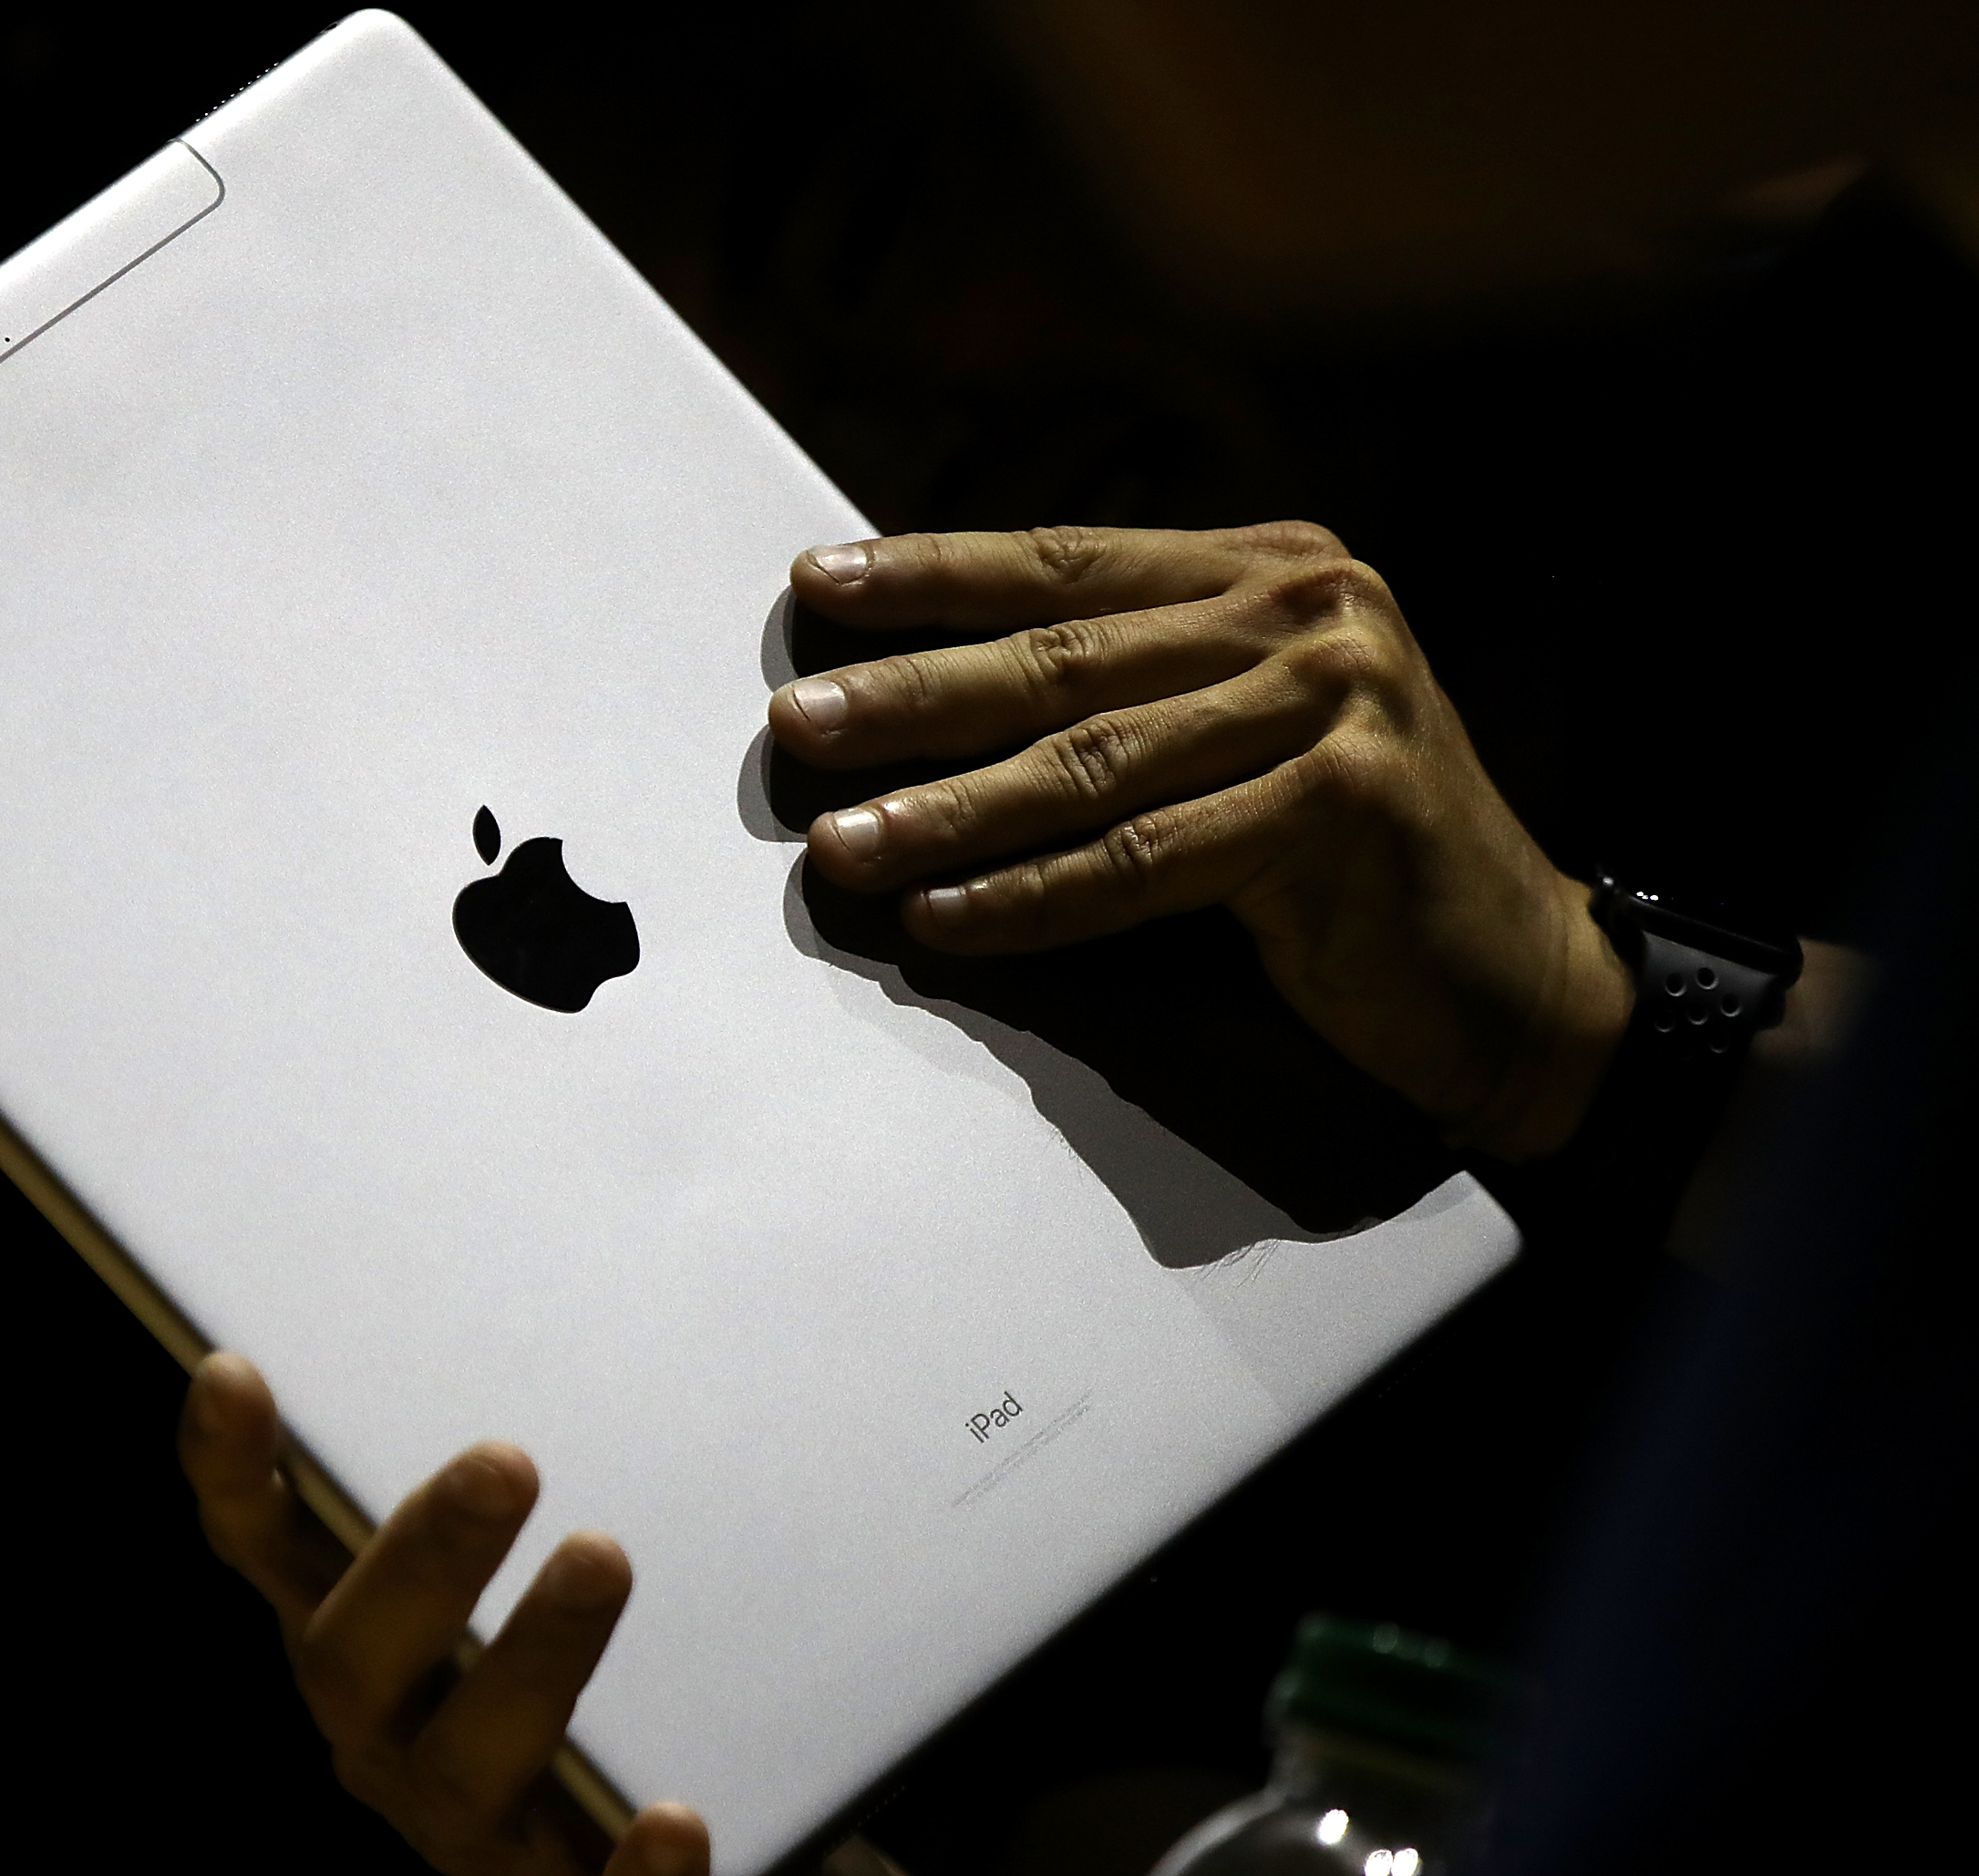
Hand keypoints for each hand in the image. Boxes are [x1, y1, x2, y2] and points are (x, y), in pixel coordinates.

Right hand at [179, 1352, 708, 1875]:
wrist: (593, 1852)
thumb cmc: (545, 1663)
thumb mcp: (496, 1565)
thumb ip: (493, 1480)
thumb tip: (559, 1295)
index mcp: (349, 1637)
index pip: (262, 1553)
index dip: (235, 1478)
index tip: (234, 1375)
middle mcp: (382, 1734)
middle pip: (355, 1662)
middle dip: (419, 1560)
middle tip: (504, 1461)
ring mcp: (462, 1827)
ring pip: (464, 1770)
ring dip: (530, 1667)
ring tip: (602, 1556)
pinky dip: (627, 1872)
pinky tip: (675, 1820)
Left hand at [769, 524, 1633, 1159]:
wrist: (1512, 972)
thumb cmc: (1342, 859)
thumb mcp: (1241, 730)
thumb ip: (1131, 686)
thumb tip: (927, 679)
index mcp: (1272, 571)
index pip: (1067, 564)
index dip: (935, 572)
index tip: (816, 583)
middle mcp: (1312, 613)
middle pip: (1065, 658)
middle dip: (914, 692)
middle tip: (798, 723)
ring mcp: (1339, 701)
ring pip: (1095, 762)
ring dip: (952, 812)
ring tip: (845, 844)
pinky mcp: (1347, 804)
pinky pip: (1147, 861)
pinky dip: (1036, 895)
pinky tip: (949, 918)